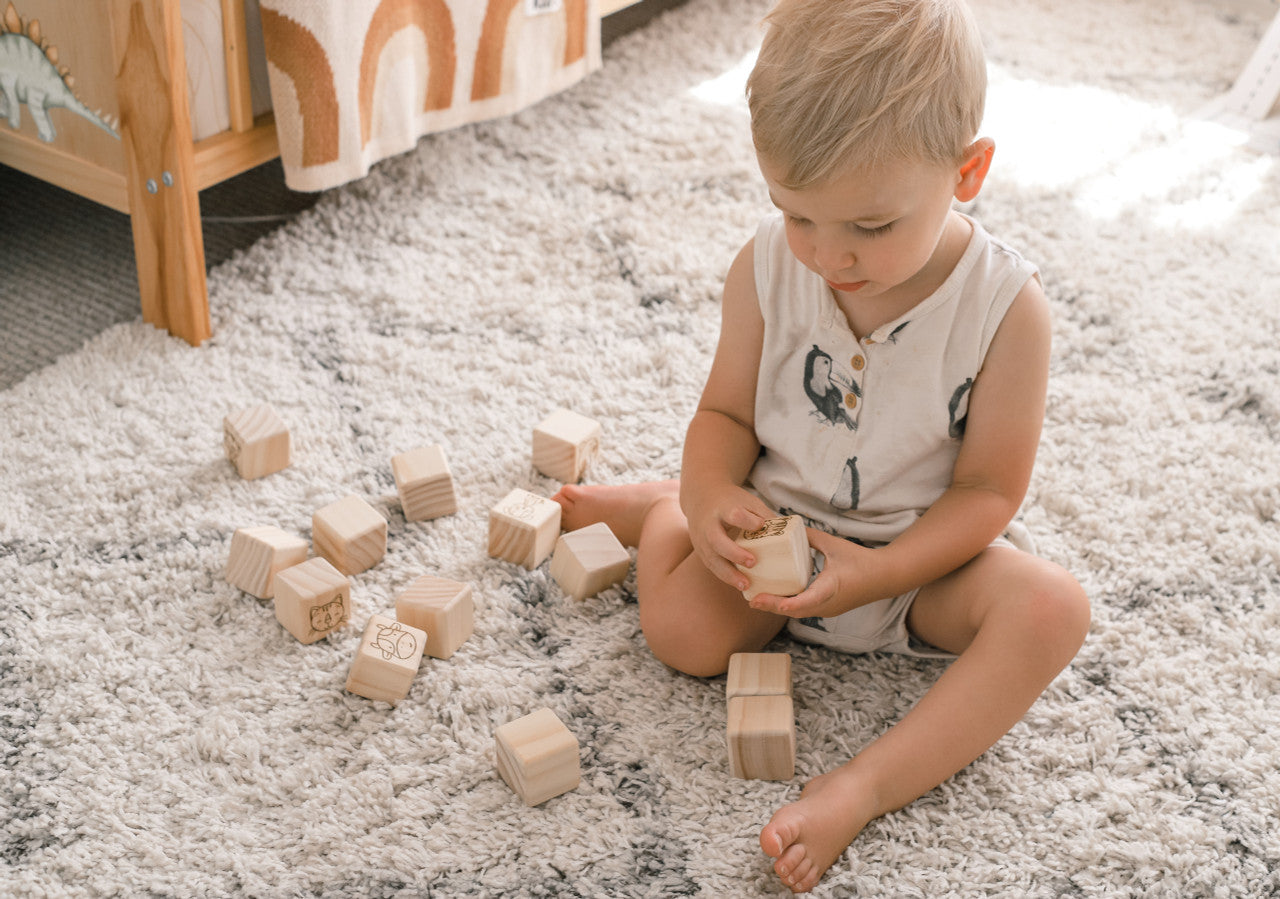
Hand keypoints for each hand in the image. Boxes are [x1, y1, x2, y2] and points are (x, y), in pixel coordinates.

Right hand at [684, 486, 777, 591]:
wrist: (702, 497)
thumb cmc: (731, 501)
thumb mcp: (748, 502)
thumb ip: (765, 518)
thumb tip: (793, 536)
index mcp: (724, 508)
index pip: (734, 514)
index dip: (747, 521)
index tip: (760, 525)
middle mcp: (709, 524)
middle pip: (717, 540)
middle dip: (734, 553)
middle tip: (752, 562)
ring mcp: (701, 539)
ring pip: (712, 558)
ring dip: (728, 573)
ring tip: (745, 585)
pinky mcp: (701, 551)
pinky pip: (711, 566)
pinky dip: (725, 576)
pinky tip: (739, 585)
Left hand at [748, 527, 893, 618]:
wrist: (884, 577)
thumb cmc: (861, 560)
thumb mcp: (834, 544)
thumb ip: (810, 536)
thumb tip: (788, 527)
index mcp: (830, 588)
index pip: (807, 600)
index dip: (788, 603)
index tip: (771, 603)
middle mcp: (827, 604)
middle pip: (795, 610)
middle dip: (772, 606)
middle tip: (751, 600)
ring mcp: (827, 610)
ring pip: (798, 612)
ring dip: (778, 608)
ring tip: (756, 599)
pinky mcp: (827, 609)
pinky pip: (804, 610)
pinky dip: (789, 605)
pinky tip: (775, 597)